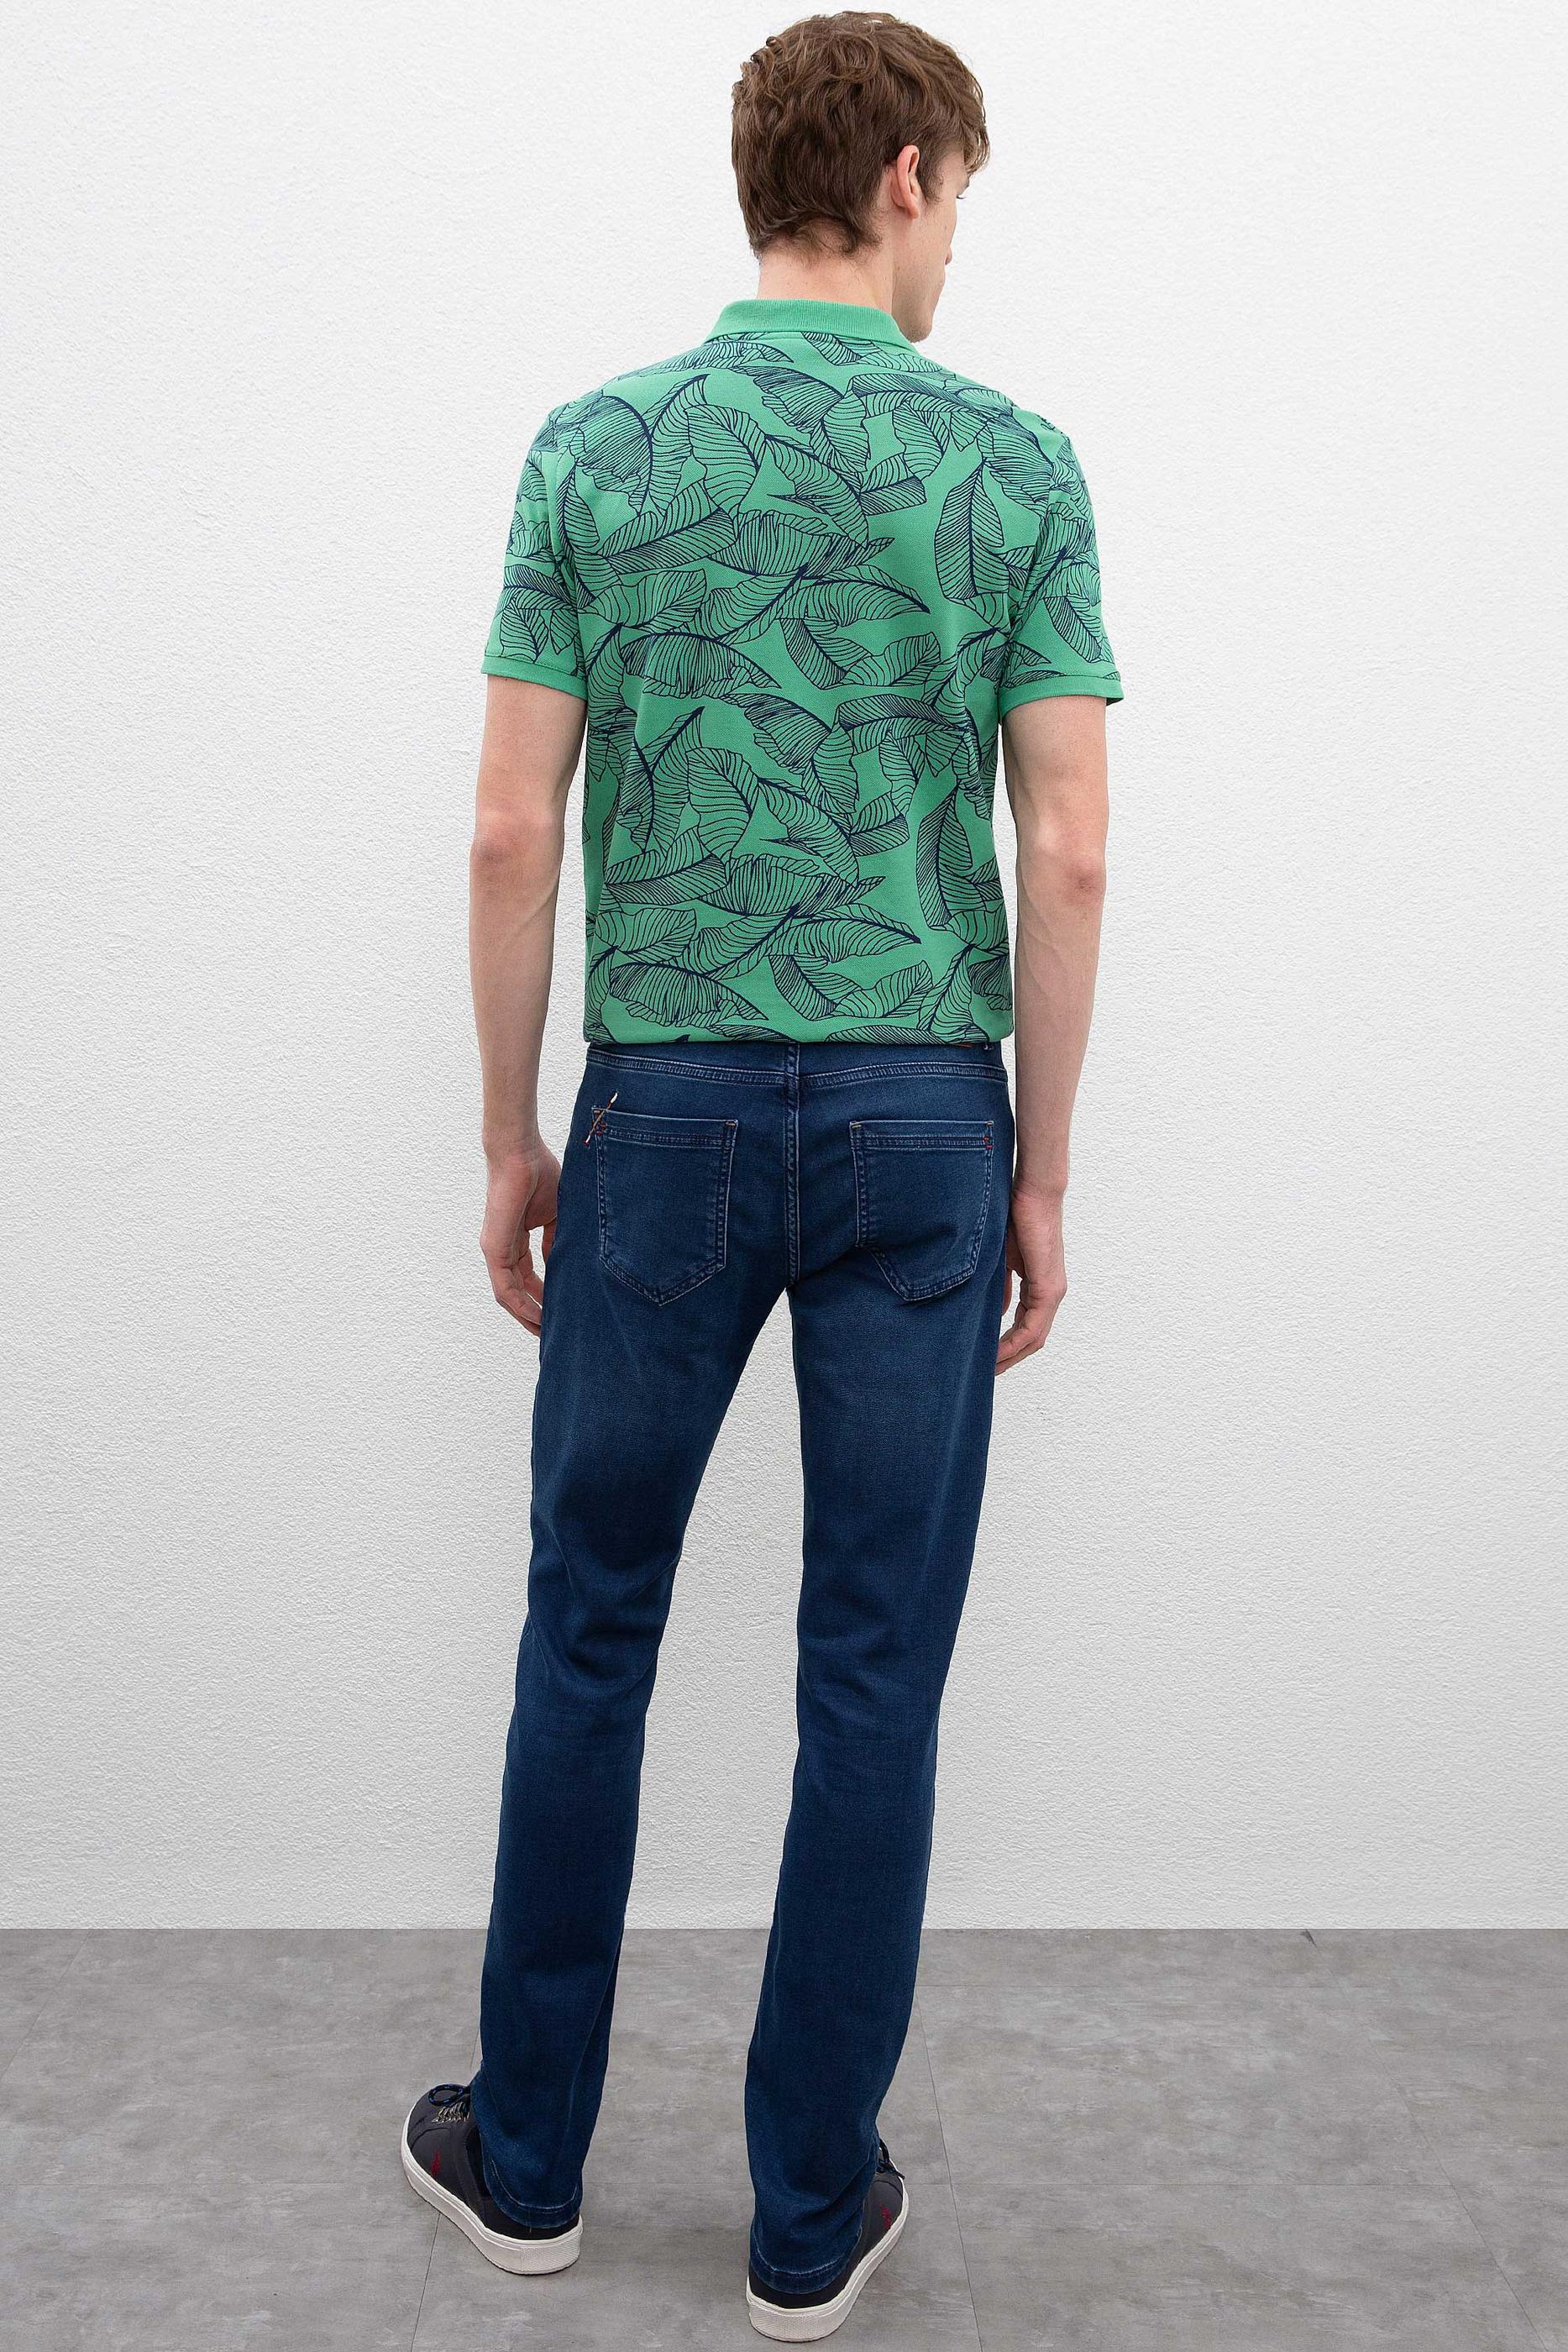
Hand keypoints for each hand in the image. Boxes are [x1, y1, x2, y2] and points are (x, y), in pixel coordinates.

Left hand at [480, 1147, 559, 1334]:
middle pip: (517, 1290)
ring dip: (527, 1315)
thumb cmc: (539, 1173)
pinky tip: (537, 1318)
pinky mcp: (494, 1249)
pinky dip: (521, 1305)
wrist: (521, 1153)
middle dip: (535, 1311)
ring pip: (509, 1295)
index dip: (544, 1295)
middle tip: (554, 1330)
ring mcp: (496, 1250)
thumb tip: (562, 1266)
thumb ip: (556, 1241)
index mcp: (517, 1238)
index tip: (562, 1309)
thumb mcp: (555, 1216)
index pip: (528, 1275)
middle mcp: (502, 1248)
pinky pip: (505, 1287)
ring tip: (547, 1332)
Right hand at [996, 1185, 1067, 1374]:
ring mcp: (1052, 1291)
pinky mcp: (1048, 1287)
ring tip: (988, 1369)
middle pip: (1033, 1339)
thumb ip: (1001, 1284)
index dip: (1007, 1345)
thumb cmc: (1016, 1215)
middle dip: (1009, 1358)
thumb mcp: (1002, 1257)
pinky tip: (996, 1352)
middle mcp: (1051, 1292)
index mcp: (1041, 1285)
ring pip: (1034, 1337)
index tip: (986, 1357)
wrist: (1033, 1191)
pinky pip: (1033, 1326)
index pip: (1026, 1326)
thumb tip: (995, 1309)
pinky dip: (1014, 1342)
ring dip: (1011, 1356)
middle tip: (985, 1373)